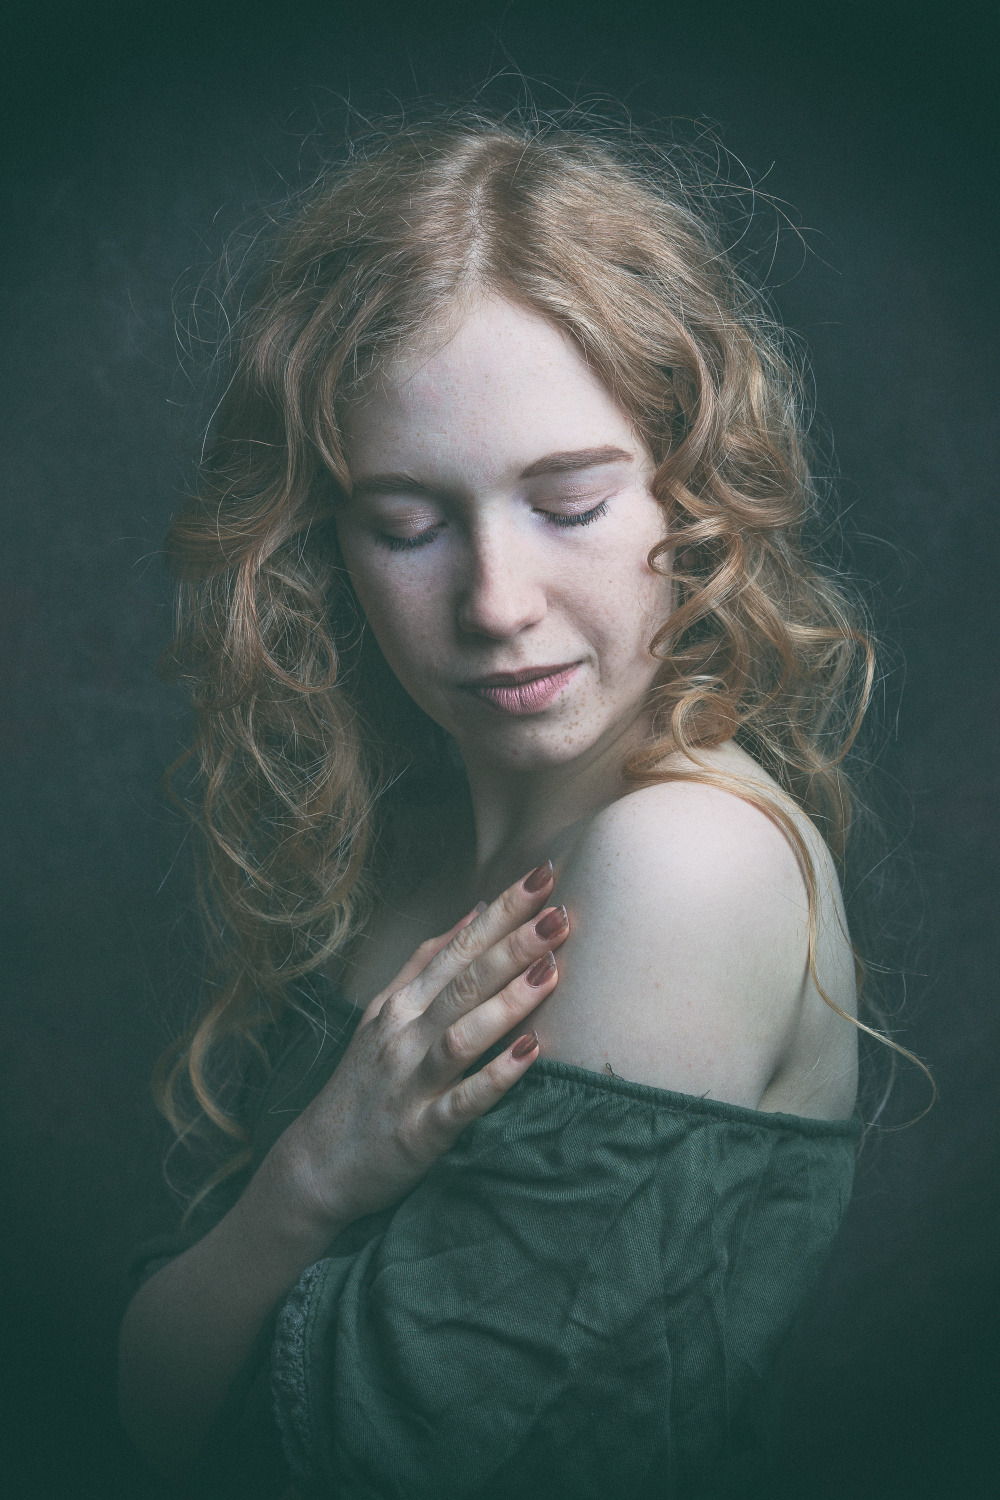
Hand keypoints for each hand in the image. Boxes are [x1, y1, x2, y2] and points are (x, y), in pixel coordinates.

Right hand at [268, 862, 567, 1236]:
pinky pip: (464, 1101)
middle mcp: (404, 1034)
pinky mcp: (421, 1131)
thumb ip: (426, 963)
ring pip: (463, 1033)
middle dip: (513, 944)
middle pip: (465, 980)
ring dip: (508, 1002)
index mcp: (401, 1002)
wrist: (315, 1164)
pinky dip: (497, 1077)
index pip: (458, 945)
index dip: (501, 911)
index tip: (542, 876)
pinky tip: (532, 1055)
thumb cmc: (363, 1082)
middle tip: (559, 912)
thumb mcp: (384, 1013)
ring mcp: (411, 1082)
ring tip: (551, 972)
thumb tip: (476, 911)